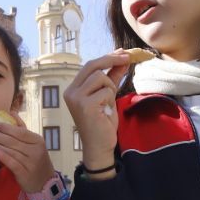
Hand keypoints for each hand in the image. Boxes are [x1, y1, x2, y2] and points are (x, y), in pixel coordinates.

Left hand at [0, 111, 54, 191]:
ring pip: (10, 151)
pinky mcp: (25, 174)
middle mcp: (35, 151)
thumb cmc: (36, 160)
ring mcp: (31, 163)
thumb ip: (22, 129)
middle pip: (13, 141)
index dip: (6, 127)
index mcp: (37, 141)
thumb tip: (12, 113)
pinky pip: (12, 163)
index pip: (20, 132)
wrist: (45, 182)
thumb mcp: (34, 144)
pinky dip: (3, 157)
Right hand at [63, 52, 130, 178]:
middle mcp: (71, 92)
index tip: (122, 52)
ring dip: (111, 87)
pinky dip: (110, 100)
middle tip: (128, 57)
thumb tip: (122, 61)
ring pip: (100, 77)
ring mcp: (76, 98)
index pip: (90, 66)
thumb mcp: (108, 97)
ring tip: (108, 103)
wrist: (100, 147)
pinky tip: (106, 111)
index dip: (107, 57)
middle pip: (93, 65)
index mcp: (73, 89)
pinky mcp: (85, 105)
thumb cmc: (102, 123)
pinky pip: (106, 91)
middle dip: (112, 59)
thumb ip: (112, 79)